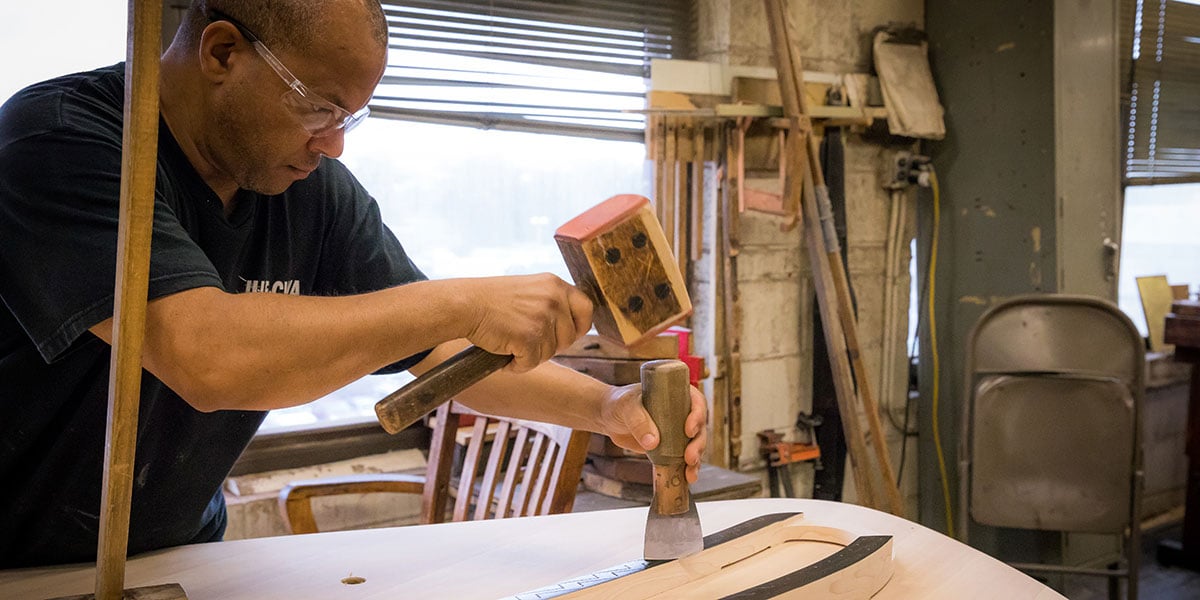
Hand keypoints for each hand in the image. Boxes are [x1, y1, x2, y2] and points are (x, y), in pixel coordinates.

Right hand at [464, 273, 592, 371]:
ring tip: (510, 342)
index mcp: (555, 284)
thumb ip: (551, 302)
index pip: (586, 309)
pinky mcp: (529, 338)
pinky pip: (531, 363)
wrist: (465, 304)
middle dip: (549, 346)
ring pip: (549, 353)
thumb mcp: (530, 290)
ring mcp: (543, 318)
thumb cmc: (491, 299)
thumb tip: (572, 328)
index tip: (567, 335)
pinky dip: (516, 364)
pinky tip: (503, 351)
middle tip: (526, 341)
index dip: (578, 327)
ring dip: (530, 355)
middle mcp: (553, 299)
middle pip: (568, 338)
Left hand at [600, 383, 707, 482]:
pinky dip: (687, 468)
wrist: (609, 418)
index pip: (696, 402)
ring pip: (695, 444)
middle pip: (699, 427)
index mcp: (676, 394)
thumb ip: (639, 422)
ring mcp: (677, 430)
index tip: (689, 430)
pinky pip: (683, 457)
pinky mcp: (670, 447)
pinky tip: (688, 477)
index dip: (698, 415)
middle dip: (698, 444)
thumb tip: (653, 442)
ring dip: (696, 459)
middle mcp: (681, 412)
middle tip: (689, 457)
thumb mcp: (627, 407)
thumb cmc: (619, 404)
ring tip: (690, 473)